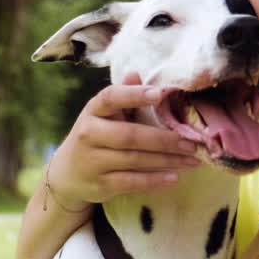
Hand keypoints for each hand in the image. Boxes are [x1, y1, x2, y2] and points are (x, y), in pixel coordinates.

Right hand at [45, 73, 202, 209]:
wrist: (67, 174)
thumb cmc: (95, 137)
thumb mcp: (104, 115)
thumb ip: (123, 97)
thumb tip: (136, 73)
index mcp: (93, 111)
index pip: (110, 98)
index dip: (134, 95)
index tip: (161, 94)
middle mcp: (89, 134)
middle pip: (130, 135)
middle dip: (165, 139)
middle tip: (192, 142)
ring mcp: (92, 162)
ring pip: (135, 160)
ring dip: (167, 160)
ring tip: (192, 159)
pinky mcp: (99, 185)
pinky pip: (131, 182)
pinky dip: (154, 180)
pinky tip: (174, 177)